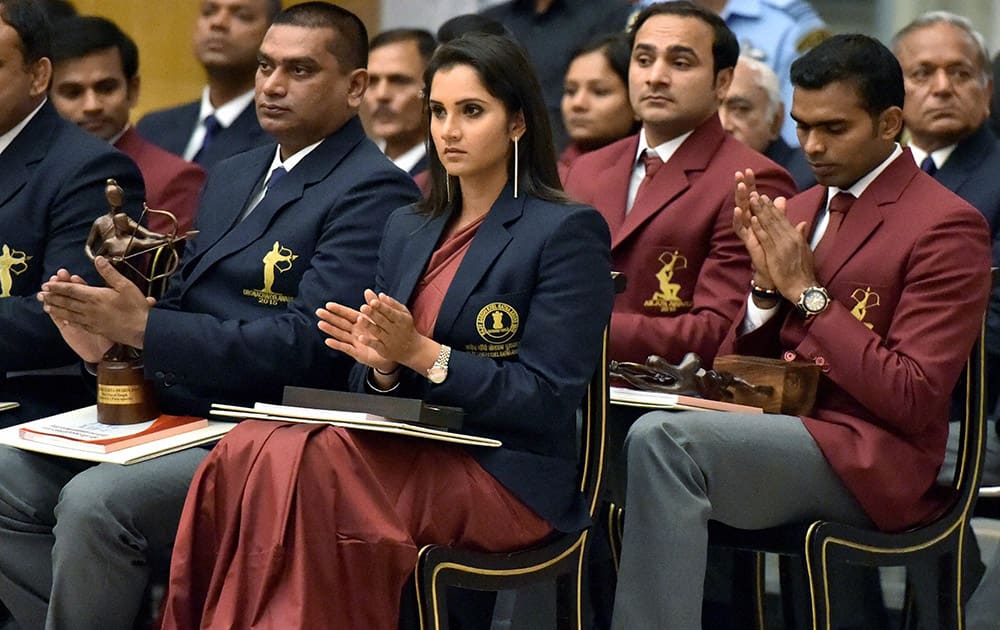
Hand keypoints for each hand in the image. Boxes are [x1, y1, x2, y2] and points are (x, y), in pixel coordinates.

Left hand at [38, 257, 152, 350]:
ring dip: (56, 309)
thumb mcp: (126, 285)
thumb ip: (109, 273)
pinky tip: (63, 319)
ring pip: (69, 314)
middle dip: (52, 297)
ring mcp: (91, 320)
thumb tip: (98, 259)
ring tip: (46, 306)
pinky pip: (76, 324)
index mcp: (95, 296)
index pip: (71, 290)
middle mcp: (89, 309)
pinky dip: (67, 320)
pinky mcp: (95, 329)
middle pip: (66, 302)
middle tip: (40, 295)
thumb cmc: (135, 307)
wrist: (142, 330)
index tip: (47, 284)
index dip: (58, 287)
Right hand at [316, 300, 397, 372]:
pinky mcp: (358, 354)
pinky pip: (347, 349)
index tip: (328, 304)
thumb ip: (374, 305)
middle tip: (319, 312)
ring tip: (320, 324)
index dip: (338, 310)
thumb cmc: (386, 334)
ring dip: (330, 330)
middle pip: (341, 323)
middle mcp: (356, 332)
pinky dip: (337, 345)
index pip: (348, 314)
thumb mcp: (381, 318)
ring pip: (341, 335)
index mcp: (362, 322)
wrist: (395, 352)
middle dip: (330, 317)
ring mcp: (356, 343)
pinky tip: (328, 341)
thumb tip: (368, 290)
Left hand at [359, 289, 434, 368]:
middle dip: (373, 314)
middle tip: (363, 307)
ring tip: (359, 318)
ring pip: (378, 332)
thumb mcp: (402, 314)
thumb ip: (391, 304)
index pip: (390, 312)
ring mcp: (389, 340)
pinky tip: (360, 338)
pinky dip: (368, 342)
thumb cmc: (405, 326)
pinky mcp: (384, 350)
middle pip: (382, 321)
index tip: (373, 301)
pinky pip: (376, 345)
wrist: (413, 349)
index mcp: (400, 319)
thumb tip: (380, 294)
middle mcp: (395, 330)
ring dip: (369, 325)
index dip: (381, 307)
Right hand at [733, 169, 773, 288]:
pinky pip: (741, 230)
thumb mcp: (780, 229)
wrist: (775, 275)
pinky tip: (738, 209)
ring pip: (741, 213)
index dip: (751, 185)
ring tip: (740, 186)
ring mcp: (749, 233)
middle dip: (742, 187)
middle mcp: (751, 224)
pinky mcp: (748, 243)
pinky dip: (739, 220)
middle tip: (739, 172)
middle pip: (745, 202)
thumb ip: (779, 214)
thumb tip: (781, 198)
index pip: (754, 198)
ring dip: (740, 199)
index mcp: (759, 220)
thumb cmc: (776, 254)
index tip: (749, 170)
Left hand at [746, 192, 814, 299]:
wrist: (803, 287)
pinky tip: (753, 219)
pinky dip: (759, 228)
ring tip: (753, 200)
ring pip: (769, 225)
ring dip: (760, 211)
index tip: (765, 197)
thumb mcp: (804, 250)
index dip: (773, 207)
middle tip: (756, 193)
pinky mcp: (775, 254)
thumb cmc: (803, 271)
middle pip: (775, 218)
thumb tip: (801, 223)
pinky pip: (766, 239)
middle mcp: (790, 238)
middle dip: (765, 205)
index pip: (783, 219)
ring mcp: (782, 245)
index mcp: (796, 236)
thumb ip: (801, 235)